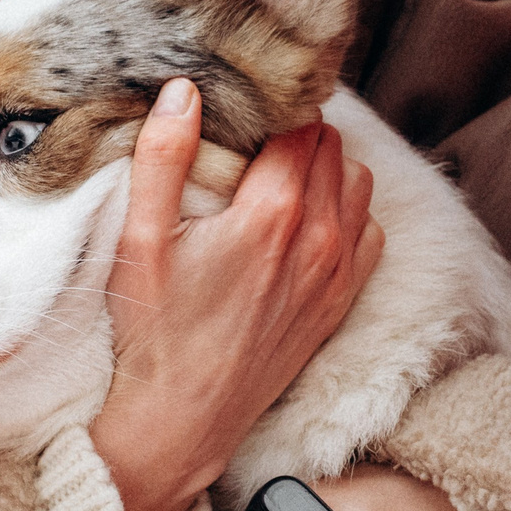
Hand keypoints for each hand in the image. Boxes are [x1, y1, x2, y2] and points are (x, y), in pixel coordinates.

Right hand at [91, 79, 383, 510]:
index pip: (298, 123)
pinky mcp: (341, 300)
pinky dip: (346, 213)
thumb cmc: (156, 331)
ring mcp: (337, 271)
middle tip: (253, 140)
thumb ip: (163, 157)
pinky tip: (305, 221)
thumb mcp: (140, 239)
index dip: (272, 107)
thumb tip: (184, 90)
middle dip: (296, 131)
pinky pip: (369, 231)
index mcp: (271, 213)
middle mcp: (318, 237)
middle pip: (330, 145)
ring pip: (357, 182)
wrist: (184, 419)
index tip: (244, 108)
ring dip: (325, 168)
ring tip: (278, 176)